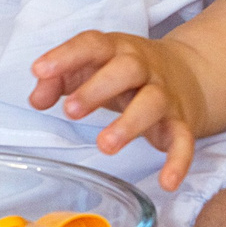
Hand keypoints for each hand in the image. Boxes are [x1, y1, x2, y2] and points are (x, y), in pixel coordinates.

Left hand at [28, 32, 206, 190]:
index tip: (40, 70)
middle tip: (70, 112)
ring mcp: (164, 94)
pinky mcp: (181, 122)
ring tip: (104, 145)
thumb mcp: (90, 69)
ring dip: (129, 124)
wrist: (187, 73)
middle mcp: (143, 67)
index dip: (65, 55)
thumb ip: (58, 80)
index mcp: (115, 50)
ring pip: (153, 102)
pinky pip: (184, 140)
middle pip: (126, 69)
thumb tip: (37, 99)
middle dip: (97, 89)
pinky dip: (178, 161)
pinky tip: (167, 182)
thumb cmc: (123, 74)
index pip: (92, 45)